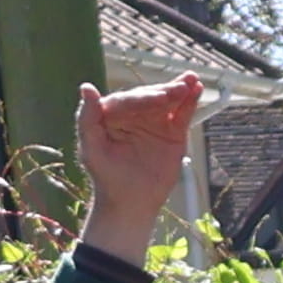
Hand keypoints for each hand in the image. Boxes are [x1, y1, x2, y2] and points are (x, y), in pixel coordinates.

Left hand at [71, 74, 208, 262]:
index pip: (129, 100)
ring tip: (192, 80)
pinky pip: (181, 115)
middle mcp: (133, 114)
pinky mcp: (172, 133)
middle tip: (180, 88)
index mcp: (111, 114)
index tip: (162, 99)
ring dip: (180, 90)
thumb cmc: (106, 177)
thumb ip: (87, 117)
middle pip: (150, 97)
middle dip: (166, 92)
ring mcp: (154, 122)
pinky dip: (190, 103)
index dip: (145, 98)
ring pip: (168, 102)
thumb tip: (87, 87)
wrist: (131, 202)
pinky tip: (196, 90)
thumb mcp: (91, 148)